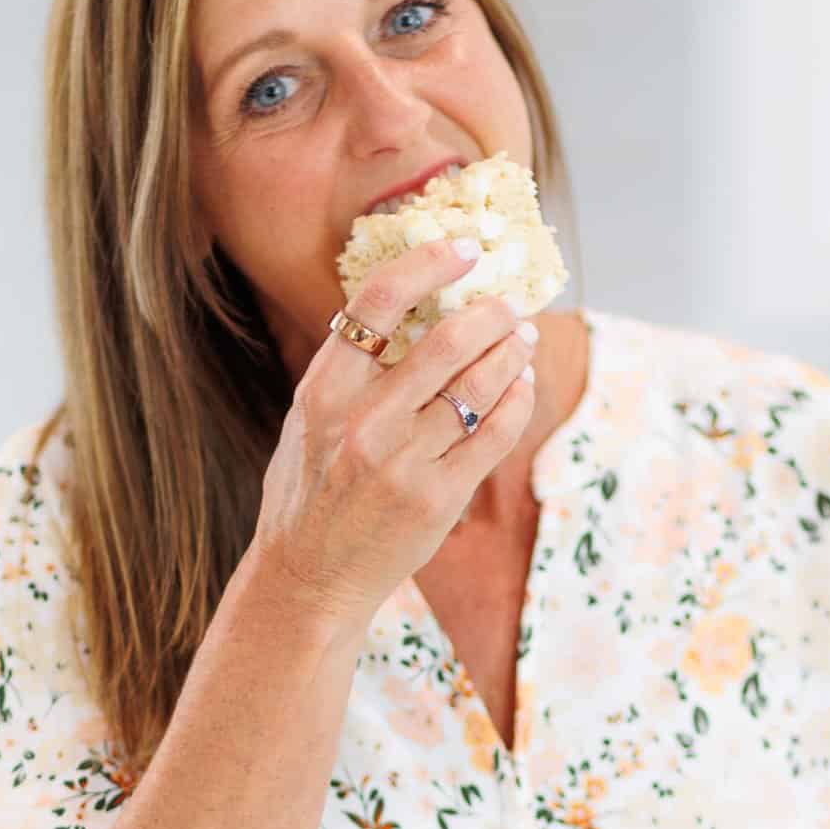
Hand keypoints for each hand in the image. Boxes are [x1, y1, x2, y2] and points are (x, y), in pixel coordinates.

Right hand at [250, 236, 535, 627]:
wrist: (310, 578)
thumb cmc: (307, 494)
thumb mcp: (306, 421)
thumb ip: (348, 371)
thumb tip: (408, 311)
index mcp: (324, 392)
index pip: (377, 302)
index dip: (427, 264)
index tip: (462, 250)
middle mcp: (364, 422)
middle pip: (447, 340)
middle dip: (491, 312)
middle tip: (509, 304)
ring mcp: (405, 462)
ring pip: (480, 384)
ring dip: (512, 351)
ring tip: (523, 338)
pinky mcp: (440, 497)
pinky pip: (496, 432)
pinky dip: (517, 399)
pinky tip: (520, 385)